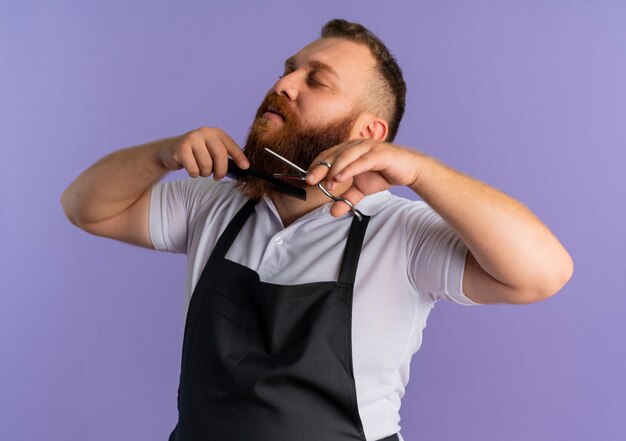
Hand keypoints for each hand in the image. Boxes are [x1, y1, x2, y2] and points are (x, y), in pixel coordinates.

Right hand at [158, 127, 248, 178]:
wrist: (170, 150)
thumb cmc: (196, 153)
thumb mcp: (211, 150)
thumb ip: (224, 155)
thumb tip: (242, 167)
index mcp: (215, 132)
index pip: (230, 145)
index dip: (239, 157)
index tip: (245, 167)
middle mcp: (205, 132)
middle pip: (220, 155)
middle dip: (221, 171)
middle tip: (217, 177)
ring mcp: (192, 139)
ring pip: (206, 164)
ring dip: (205, 173)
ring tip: (200, 169)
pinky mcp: (181, 148)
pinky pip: (194, 169)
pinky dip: (194, 173)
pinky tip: (190, 168)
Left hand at [305, 139, 422, 216]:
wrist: (410, 170)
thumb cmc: (384, 173)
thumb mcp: (361, 190)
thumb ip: (347, 199)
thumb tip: (333, 212)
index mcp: (349, 151)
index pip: (328, 156)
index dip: (316, 167)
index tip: (308, 180)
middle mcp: (356, 146)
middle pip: (333, 154)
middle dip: (320, 168)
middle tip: (310, 180)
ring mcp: (368, 148)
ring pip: (346, 156)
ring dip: (334, 169)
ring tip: (328, 183)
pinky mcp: (379, 153)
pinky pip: (361, 161)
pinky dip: (350, 169)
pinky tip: (341, 177)